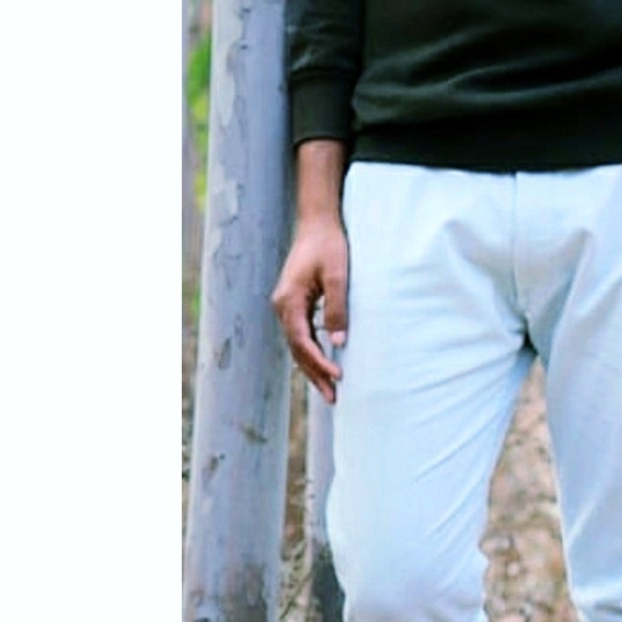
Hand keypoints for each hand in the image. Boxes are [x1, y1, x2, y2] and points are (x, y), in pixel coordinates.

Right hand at [272, 214, 348, 403]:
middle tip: (335, 398)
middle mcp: (282, 306)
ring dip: (313, 368)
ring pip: (297, 345)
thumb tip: (339, 342)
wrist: (317, 223)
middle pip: (297, 349)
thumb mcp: (338, 275)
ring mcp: (286, 306)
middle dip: (315, 374)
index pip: (302, 342)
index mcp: (289, 301)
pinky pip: (301, 335)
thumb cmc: (329, 245)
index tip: (339, 376)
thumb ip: (337, 308)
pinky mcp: (294, 304)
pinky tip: (324, 366)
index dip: (320, 362)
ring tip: (331, 391)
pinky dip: (312, 353)